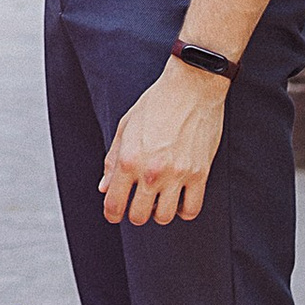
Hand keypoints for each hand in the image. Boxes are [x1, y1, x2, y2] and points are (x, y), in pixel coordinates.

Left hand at [100, 62, 227, 224]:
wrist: (192, 87)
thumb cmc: (156, 103)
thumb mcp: (125, 126)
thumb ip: (112, 160)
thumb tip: (104, 188)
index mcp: (129, 159)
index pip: (114, 203)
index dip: (111, 214)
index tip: (114, 215)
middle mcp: (151, 171)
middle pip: (139, 216)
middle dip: (135, 214)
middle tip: (138, 205)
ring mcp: (177, 174)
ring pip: (165, 217)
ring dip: (159, 213)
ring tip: (160, 200)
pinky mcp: (200, 174)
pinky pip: (191, 209)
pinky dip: (183, 210)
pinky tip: (179, 199)